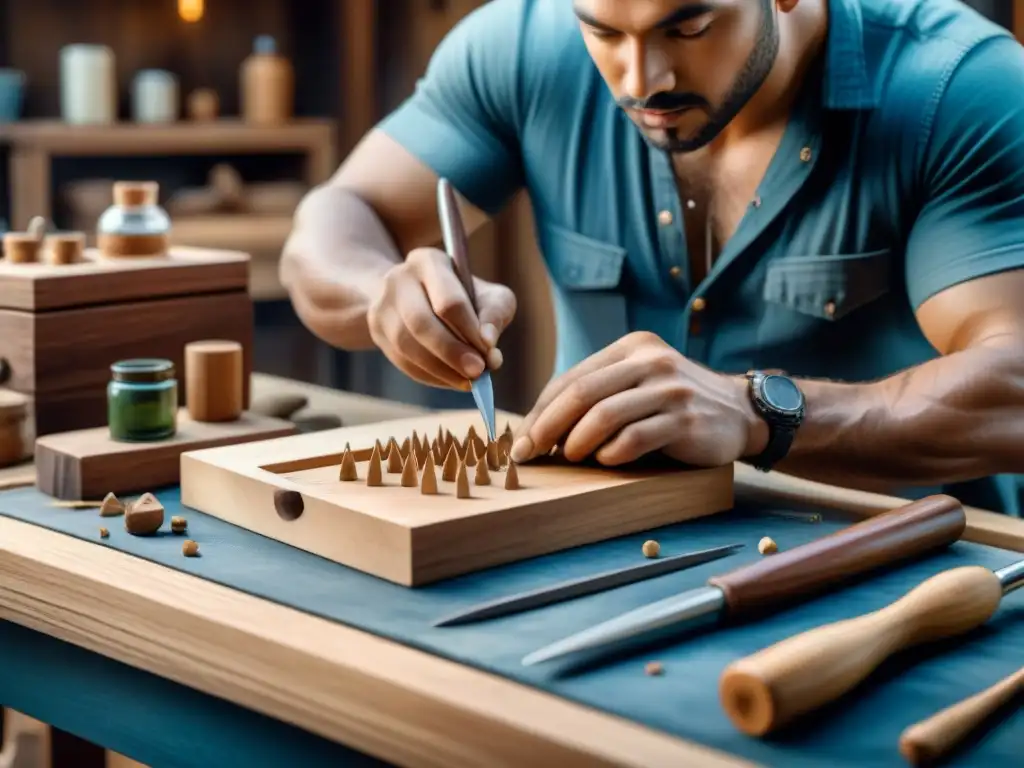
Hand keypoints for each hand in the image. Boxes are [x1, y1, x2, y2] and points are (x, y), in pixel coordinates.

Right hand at [367, 247, 516, 389]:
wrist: (421, 295)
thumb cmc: (465, 296)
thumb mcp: (488, 295)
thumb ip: (495, 314)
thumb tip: (488, 345)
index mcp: (429, 262)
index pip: (448, 301)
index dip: (469, 331)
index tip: (489, 353)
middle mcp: (399, 278)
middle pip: (421, 322)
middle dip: (452, 352)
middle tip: (478, 373)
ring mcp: (382, 305)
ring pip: (407, 345)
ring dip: (440, 369)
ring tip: (468, 381)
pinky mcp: (376, 330)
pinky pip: (401, 361)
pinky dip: (429, 376)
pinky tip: (451, 380)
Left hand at [510, 332, 767, 465]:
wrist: (741, 412)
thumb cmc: (676, 404)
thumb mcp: (639, 383)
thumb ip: (600, 393)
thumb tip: (541, 427)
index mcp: (631, 349)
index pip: (571, 378)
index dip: (541, 411)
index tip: (522, 439)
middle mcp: (650, 362)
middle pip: (582, 393)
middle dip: (548, 426)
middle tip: (530, 453)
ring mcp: (670, 389)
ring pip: (605, 414)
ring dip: (577, 441)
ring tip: (569, 458)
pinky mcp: (686, 419)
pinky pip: (636, 437)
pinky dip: (613, 453)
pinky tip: (606, 460)